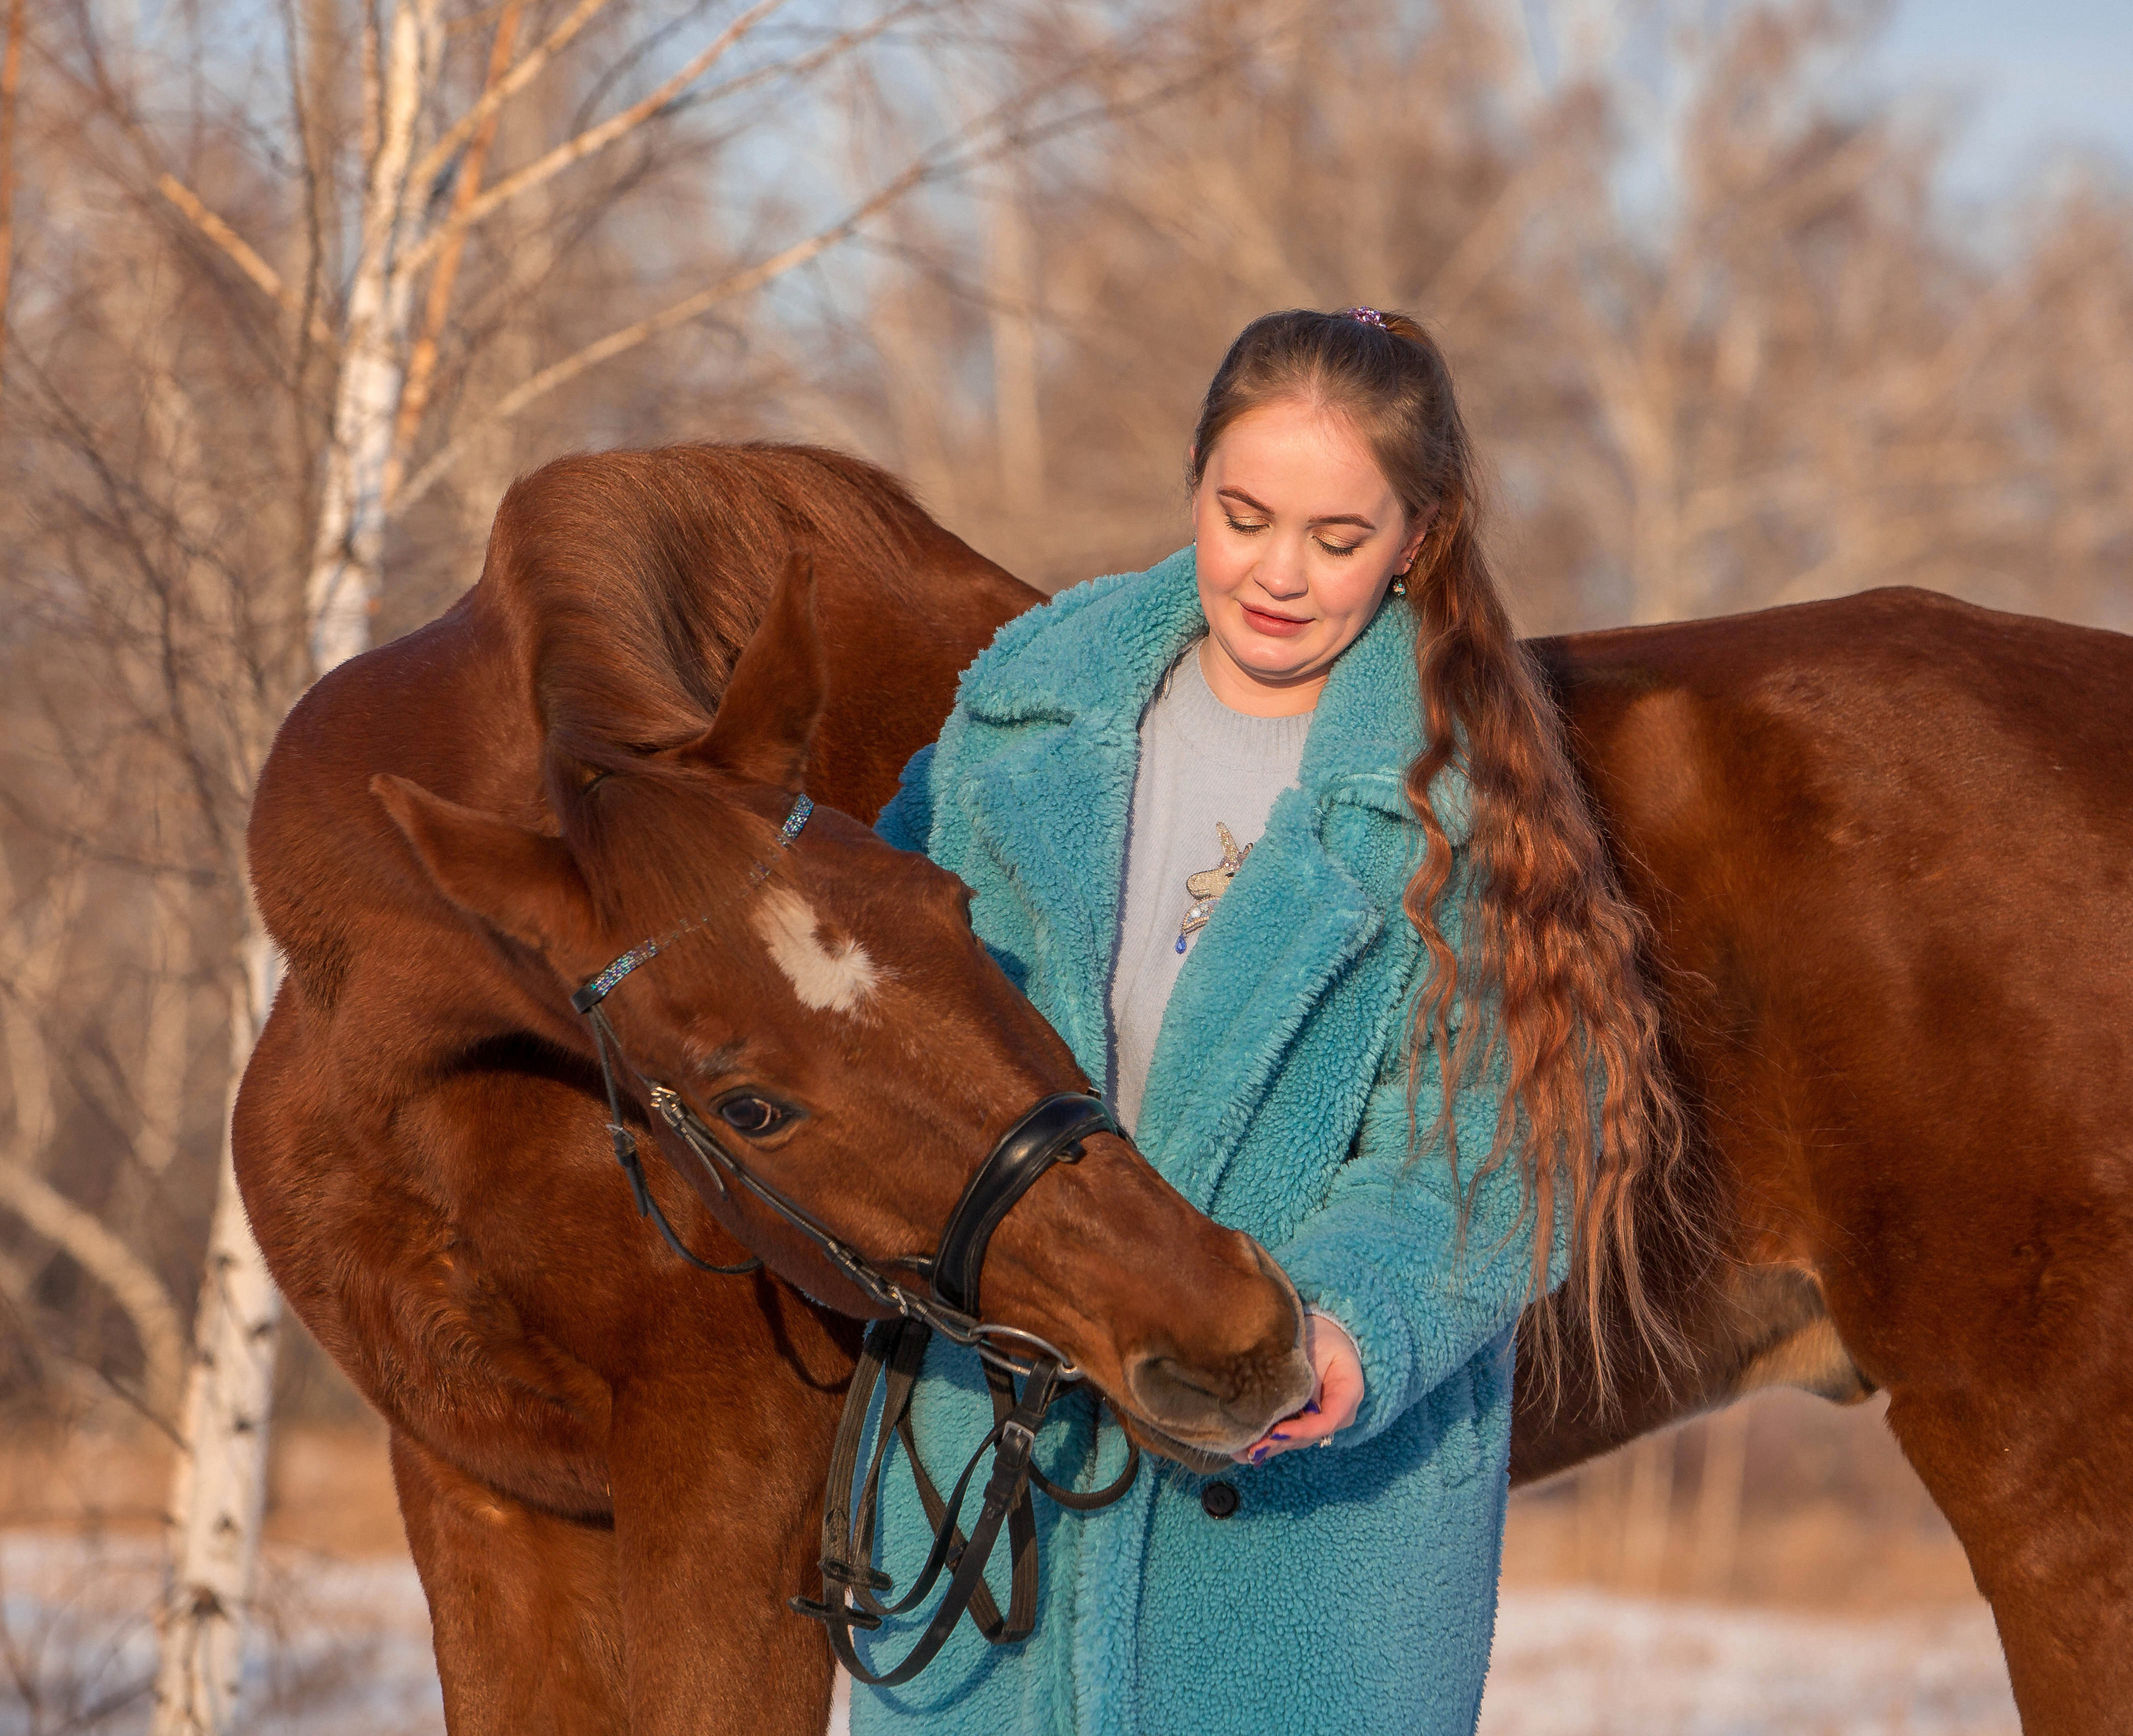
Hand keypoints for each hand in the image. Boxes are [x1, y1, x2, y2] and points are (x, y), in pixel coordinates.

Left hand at [1232, 1308, 1362, 1463]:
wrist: (1321, 1334)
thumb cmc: (1326, 1340)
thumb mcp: (1330, 1351)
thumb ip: (1312, 1372)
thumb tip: (1287, 1394)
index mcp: (1346, 1397)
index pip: (1325, 1422)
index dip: (1301, 1430)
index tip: (1277, 1431)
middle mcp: (1331, 1417)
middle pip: (1304, 1437)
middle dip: (1278, 1443)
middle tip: (1253, 1449)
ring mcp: (1312, 1421)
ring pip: (1291, 1440)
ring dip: (1267, 1447)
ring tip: (1242, 1452)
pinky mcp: (1294, 1419)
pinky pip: (1281, 1434)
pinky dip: (1262, 1441)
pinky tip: (1241, 1451)